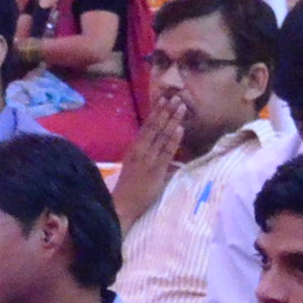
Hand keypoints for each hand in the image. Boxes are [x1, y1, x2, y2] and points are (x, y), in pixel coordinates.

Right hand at [112, 91, 187, 227]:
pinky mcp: (156, 170)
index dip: (156, 112)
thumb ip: (148, 157)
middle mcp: (140, 150)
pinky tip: (180, 128)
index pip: (147, 126)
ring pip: (162, 136)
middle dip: (166, 111)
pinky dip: (174, 140)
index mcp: (134, 148)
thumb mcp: (134, 167)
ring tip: (181, 106)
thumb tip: (162, 149)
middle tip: (176, 96)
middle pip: (155, 127)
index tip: (164, 99)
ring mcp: (148, 159)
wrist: (121, 206)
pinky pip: (167, 152)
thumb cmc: (128, 189)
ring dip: (172, 120)